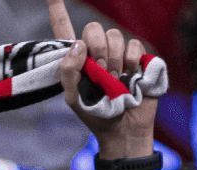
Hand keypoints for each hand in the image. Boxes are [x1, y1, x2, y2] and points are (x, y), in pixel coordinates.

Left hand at [49, 2, 155, 160]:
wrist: (123, 130)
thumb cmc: (96, 116)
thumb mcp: (73, 98)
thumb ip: (68, 71)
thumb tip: (78, 45)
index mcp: (77, 59)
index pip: (64, 29)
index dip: (58, 10)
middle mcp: (97, 52)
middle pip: (93, 28)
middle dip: (96, 49)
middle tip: (101, 72)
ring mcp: (118, 53)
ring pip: (114, 34)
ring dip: (113, 59)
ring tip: (114, 80)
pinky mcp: (138, 57)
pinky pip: (133, 44)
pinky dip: (130, 61)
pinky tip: (129, 76)